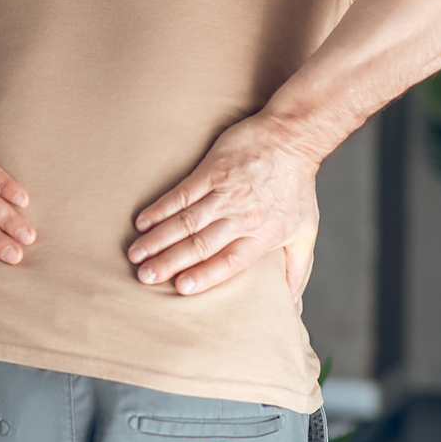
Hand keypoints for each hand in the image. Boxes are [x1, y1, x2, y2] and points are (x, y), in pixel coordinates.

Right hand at [127, 114, 320, 295]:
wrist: (292, 137)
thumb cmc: (298, 186)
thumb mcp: (306, 231)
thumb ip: (298, 269)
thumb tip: (291, 305)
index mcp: (263, 235)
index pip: (230, 261)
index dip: (205, 275)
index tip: (181, 288)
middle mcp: (243, 217)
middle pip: (201, 244)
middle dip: (169, 262)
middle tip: (144, 277)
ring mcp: (226, 192)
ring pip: (187, 221)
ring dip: (158, 239)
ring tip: (135, 254)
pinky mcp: (213, 170)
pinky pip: (182, 193)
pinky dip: (161, 208)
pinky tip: (142, 221)